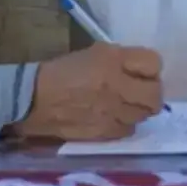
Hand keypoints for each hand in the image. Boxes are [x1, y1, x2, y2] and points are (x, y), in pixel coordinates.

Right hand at [11, 43, 164, 141]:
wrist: (31, 99)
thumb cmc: (63, 71)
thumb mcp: (96, 53)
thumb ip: (123, 59)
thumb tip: (142, 70)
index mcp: (113, 60)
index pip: (154, 63)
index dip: (152, 69)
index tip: (143, 72)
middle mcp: (116, 86)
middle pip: (155, 94)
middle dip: (153, 93)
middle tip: (142, 92)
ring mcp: (110, 111)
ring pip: (144, 115)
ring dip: (139, 110)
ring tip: (126, 105)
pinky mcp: (101, 132)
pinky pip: (127, 130)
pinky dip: (125, 124)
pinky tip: (114, 118)